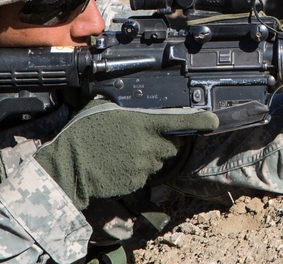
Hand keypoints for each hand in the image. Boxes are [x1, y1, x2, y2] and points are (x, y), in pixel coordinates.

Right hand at [34, 101, 219, 209]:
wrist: (69, 168)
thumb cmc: (83, 134)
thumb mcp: (104, 109)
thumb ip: (124, 106)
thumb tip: (130, 100)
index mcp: (144, 123)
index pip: (180, 120)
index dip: (201, 120)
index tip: (213, 120)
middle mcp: (149, 145)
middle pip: (172, 144)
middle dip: (166, 140)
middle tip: (145, 136)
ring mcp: (144, 165)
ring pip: (159, 159)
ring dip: (151, 154)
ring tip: (126, 149)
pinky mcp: (137, 182)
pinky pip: (146, 174)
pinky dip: (139, 169)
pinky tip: (120, 163)